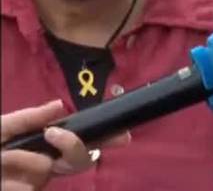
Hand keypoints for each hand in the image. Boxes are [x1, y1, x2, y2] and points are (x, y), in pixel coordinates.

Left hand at [1, 100, 129, 190]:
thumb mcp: (0, 130)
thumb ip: (27, 119)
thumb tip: (60, 106)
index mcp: (39, 150)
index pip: (77, 144)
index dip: (101, 138)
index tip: (123, 136)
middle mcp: (41, 170)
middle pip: (76, 160)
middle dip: (70, 146)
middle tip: (53, 137)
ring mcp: (32, 185)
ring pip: (46, 172)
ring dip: (21, 163)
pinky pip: (29, 185)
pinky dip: (14, 180)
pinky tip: (1, 177)